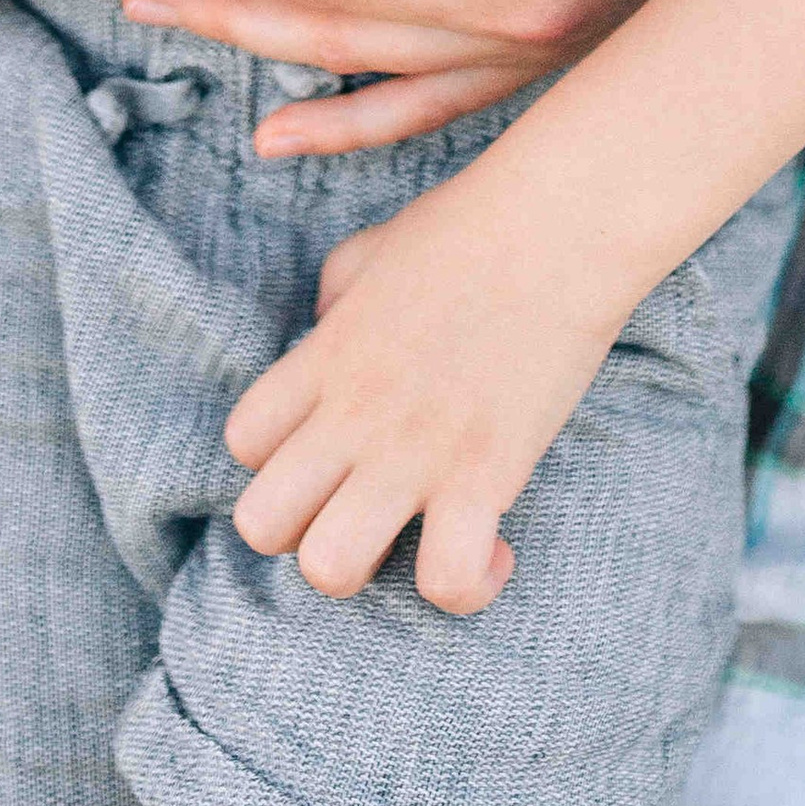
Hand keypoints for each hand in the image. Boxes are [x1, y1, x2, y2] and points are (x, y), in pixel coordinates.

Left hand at [227, 164, 625, 606]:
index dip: (281, 458)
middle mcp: (352, 413)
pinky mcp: (482, 475)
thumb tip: (330, 323)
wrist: (560, 218)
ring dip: (369, 569)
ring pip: (328, 570)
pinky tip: (492, 552)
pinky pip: (446, 581)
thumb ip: (338, 289)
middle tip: (363, 505)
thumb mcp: (379, 244)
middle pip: (260, 525)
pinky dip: (467, 587)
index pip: (244, 442)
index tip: (336, 448)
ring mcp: (412, 451)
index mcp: (324, 357)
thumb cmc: (476, 221)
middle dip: (302, 533)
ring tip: (417, 536)